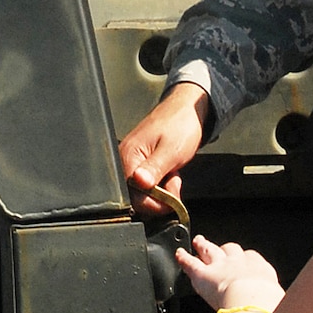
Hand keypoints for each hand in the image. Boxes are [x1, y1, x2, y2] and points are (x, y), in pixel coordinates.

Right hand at [119, 82, 208, 213]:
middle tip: (174, 182)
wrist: (187, 110)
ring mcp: (132, 161)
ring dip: (162, 190)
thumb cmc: (180, 125)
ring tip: (173, 172)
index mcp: (128, 156)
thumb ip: (155, 169)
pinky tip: (169, 171)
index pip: (133, 196)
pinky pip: (147, 183)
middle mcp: (125, 160)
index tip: (172, 199)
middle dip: (159, 197)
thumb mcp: (171, 150)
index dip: (154, 203)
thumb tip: (140, 183)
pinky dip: (161, 183)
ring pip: (144, 192)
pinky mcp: (140, 163)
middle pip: (136, 197)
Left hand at [174, 232, 282, 312]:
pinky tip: (179, 254)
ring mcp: (219, 266)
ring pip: (209, 250)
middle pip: (231, 249)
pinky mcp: (202, 274)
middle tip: (220, 248)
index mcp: (260, 268)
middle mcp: (239, 262)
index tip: (245, 264)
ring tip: (198, 241)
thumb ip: (274, 303)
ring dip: (203, 245)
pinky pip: (191, 263)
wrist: (252, 300)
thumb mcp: (278, 301)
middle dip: (225, 249)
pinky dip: (184, 258)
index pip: (252, 259)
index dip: (246, 261)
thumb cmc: (268, 303)